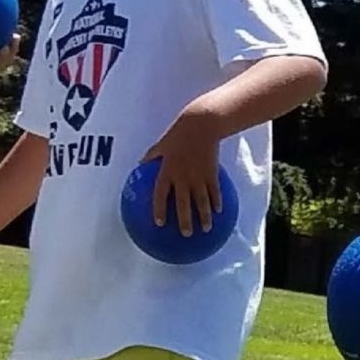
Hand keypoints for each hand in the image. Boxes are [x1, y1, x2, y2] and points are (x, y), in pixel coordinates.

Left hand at [143, 106, 223, 236]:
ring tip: (206, 229)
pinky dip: (216, 201)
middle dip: (185, 221)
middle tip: (186, 235)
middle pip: (184, 204)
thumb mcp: (161, 143)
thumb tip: (140, 163)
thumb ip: (152, 155)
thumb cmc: (179, 133)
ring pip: (202, 201)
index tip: (160, 224)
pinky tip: (219, 212)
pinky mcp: (212, 172)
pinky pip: (215, 191)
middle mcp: (183, 176)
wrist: (201, 124)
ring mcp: (198, 176)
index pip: (161, 194)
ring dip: (204, 216)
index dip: (160, 210)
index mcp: (168, 170)